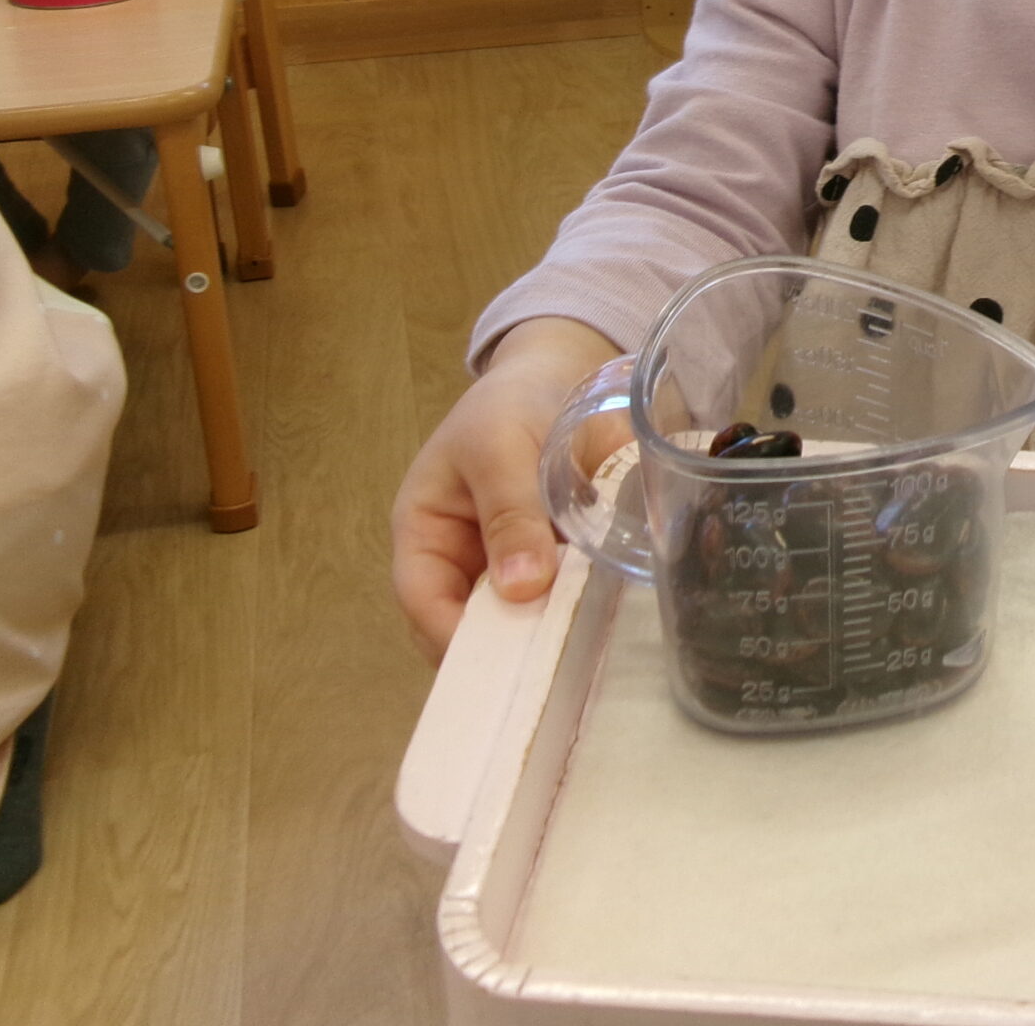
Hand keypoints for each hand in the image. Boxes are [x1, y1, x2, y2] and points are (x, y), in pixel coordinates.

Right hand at [392, 316, 621, 659]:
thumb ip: (509, 510)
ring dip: (551, 635)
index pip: (423, 601)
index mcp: (426, 533)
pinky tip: (611, 621)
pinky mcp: (557, 568)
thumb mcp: (500, 446)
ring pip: (521, 624)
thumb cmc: (510, 405)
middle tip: (556, 661)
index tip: (504, 662)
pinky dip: (583, 615)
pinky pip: (564, 605)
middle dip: (508, 648)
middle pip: (470, 627)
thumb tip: (521, 588)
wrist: (561, 373)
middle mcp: (463, 562)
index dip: (453, 637)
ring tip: (588, 646)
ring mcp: (511, 569)